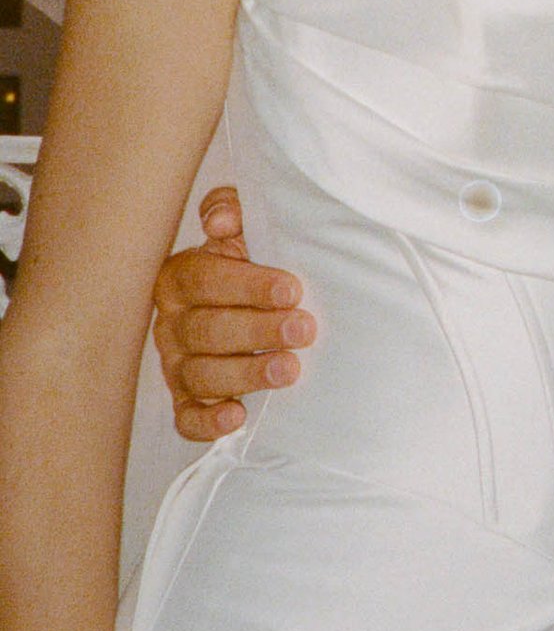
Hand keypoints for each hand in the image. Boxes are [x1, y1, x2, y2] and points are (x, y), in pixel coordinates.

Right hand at [151, 185, 314, 444]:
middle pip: (205, 330)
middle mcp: (172, 323)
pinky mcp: (187, 400)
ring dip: (245, 374)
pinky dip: (207, 422)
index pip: (204, 280)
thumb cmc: (254, 259)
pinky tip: (237, 417)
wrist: (264, 300)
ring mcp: (177, 365)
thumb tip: (220, 221)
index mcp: (181, 277)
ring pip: (200, 375)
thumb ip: (234, 207)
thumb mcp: (247, 225)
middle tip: (303, 328)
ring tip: (289, 370)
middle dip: (257, 330)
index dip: (247, 285)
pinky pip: (186, 418)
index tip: (292, 289)